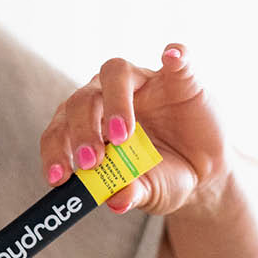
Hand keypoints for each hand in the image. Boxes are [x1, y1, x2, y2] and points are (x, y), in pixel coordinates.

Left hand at [40, 44, 230, 216]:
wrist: (203, 170)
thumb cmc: (161, 177)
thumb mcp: (147, 192)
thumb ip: (130, 193)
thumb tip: (117, 201)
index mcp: (86, 125)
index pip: (59, 130)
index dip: (54, 151)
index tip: (59, 178)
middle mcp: (106, 97)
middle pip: (82, 100)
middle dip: (81, 131)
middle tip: (92, 161)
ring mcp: (142, 83)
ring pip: (115, 72)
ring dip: (114, 102)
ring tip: (121, 137)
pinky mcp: (179, 78)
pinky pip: (176, 59)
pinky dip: (174, 56)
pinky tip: (170, 57)